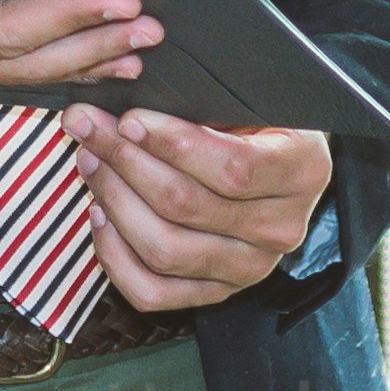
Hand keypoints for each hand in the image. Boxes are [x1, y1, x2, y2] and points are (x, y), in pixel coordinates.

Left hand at [68, 110, 330, 308]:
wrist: (281, 165)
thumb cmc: (259, 122)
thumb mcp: (251, 98)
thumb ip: (202, 98)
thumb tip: (125, 105)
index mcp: (301, 172)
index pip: (231, 168)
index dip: (172, 144)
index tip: (128, 119)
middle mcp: (280, 228)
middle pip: (185, 206)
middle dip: (124, 162)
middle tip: (88, 127)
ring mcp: (250, 268)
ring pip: (164, 249)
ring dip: (114, 200)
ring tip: (90, 160)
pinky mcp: (217, 292)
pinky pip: (153, 292)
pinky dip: (115, 255)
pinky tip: (100, 213)